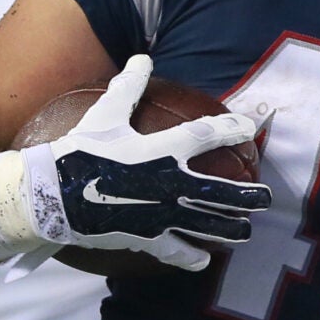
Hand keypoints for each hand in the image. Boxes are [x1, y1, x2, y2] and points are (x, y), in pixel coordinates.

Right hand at [34, 56, 270, 270]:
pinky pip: (175, 252)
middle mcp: (171, 185)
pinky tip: (204, 261)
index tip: (251, 128)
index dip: (233, 129)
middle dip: (248, 196)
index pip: (208, 136)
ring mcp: (161, 216)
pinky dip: (191, 257)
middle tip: (266, 198)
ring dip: (230, 228)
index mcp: (164, 150)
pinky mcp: (146, 239)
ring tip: (246, 232)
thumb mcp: (104, 114)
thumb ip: (128, 86)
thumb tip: (142, 58)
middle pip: (222, 193)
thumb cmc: (80, 150)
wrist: (53, 195)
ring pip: (206, 226)